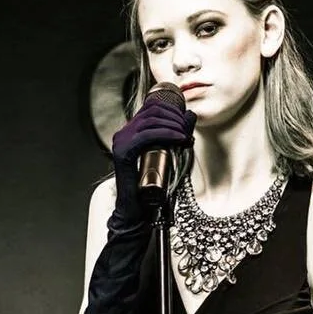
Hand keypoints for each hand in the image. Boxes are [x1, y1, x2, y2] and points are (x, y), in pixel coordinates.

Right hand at [110, 100, 196, 226]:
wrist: (138, 207)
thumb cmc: (152, 183)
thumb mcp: (168, 152)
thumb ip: (176, 133)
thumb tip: (190, 114)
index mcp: (131, 131)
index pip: (150, 106)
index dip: (171, 108)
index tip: (185, 120)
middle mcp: (124, 133)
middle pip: (152, 111)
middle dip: (174, 117)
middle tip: (187, 129)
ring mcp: (121, 141)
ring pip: (150, 121)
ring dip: (172, 125)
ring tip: (185, 135)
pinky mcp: (123, 152)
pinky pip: (146, 135)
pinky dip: (166, 134)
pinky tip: (179, 138)